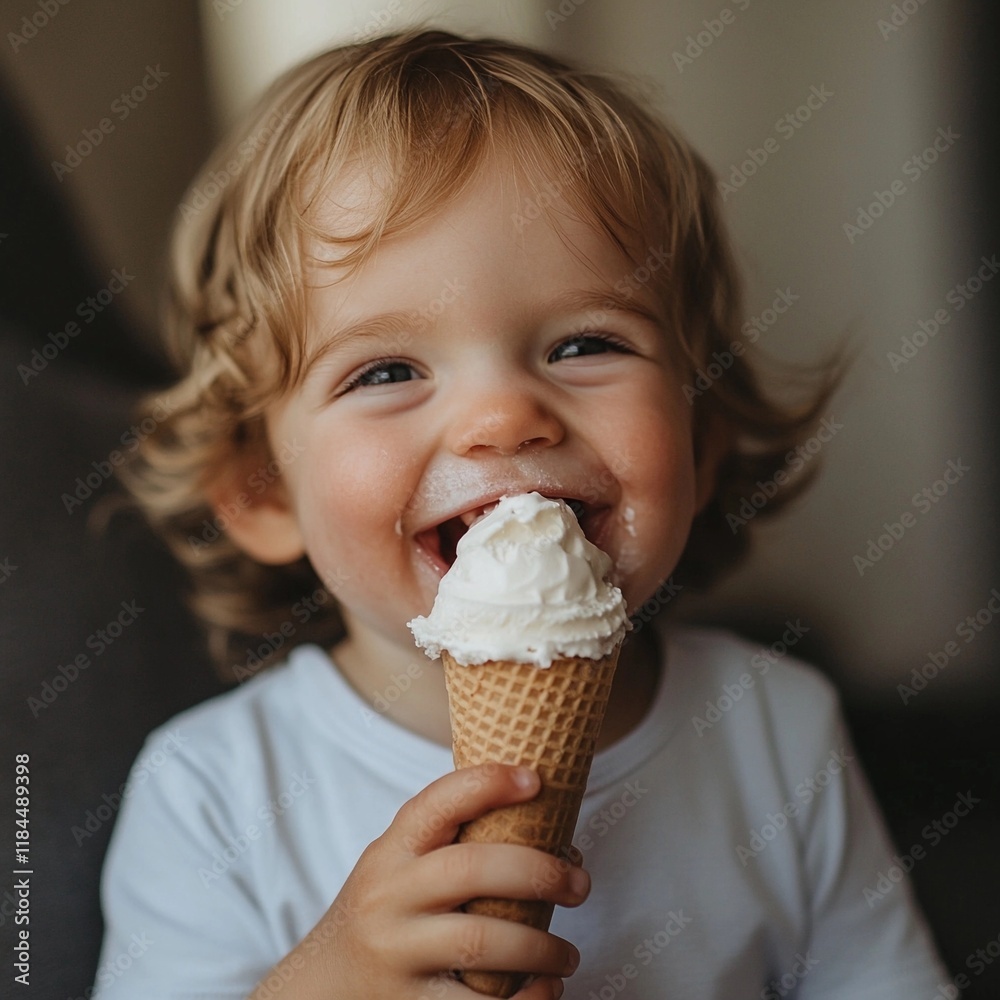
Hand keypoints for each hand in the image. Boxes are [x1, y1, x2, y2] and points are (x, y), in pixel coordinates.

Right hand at [248, 763, 588, 999]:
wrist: (319, 987)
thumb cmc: (382, 913)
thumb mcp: (397, 864)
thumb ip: (448, 842)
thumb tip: (548, 827)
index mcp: (393, 850)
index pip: (439, 802)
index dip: (488, 783)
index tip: (536, 780)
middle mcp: (390, 896)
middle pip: (472, 869)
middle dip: (539, 872)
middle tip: (579, 884)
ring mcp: (396, 953)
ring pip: (480, 941)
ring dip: (541, 945)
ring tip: (568, 953)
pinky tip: (546, 990)